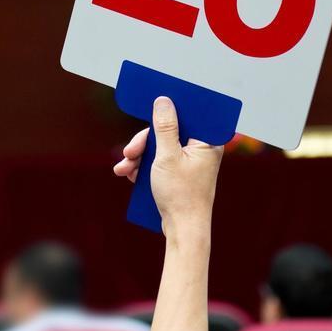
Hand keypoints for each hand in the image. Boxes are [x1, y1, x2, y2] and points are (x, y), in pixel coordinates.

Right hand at [113, 96, 222, 237]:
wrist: (183, 230)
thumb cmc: (181, 195)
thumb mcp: (167, 156)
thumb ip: (165, 126)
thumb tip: (163, 100)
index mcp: (206, 141)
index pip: (187, 115)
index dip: (167, 110)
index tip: (148, 108)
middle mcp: (200, 149)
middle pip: (167, 131)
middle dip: (144, 142)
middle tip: (129, 152)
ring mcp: (189, 162)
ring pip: (159, 147)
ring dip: (139, 156)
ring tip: (124, 168)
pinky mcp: (179, 173)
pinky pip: (159, 161)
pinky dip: (143, 166)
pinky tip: (129, 174)